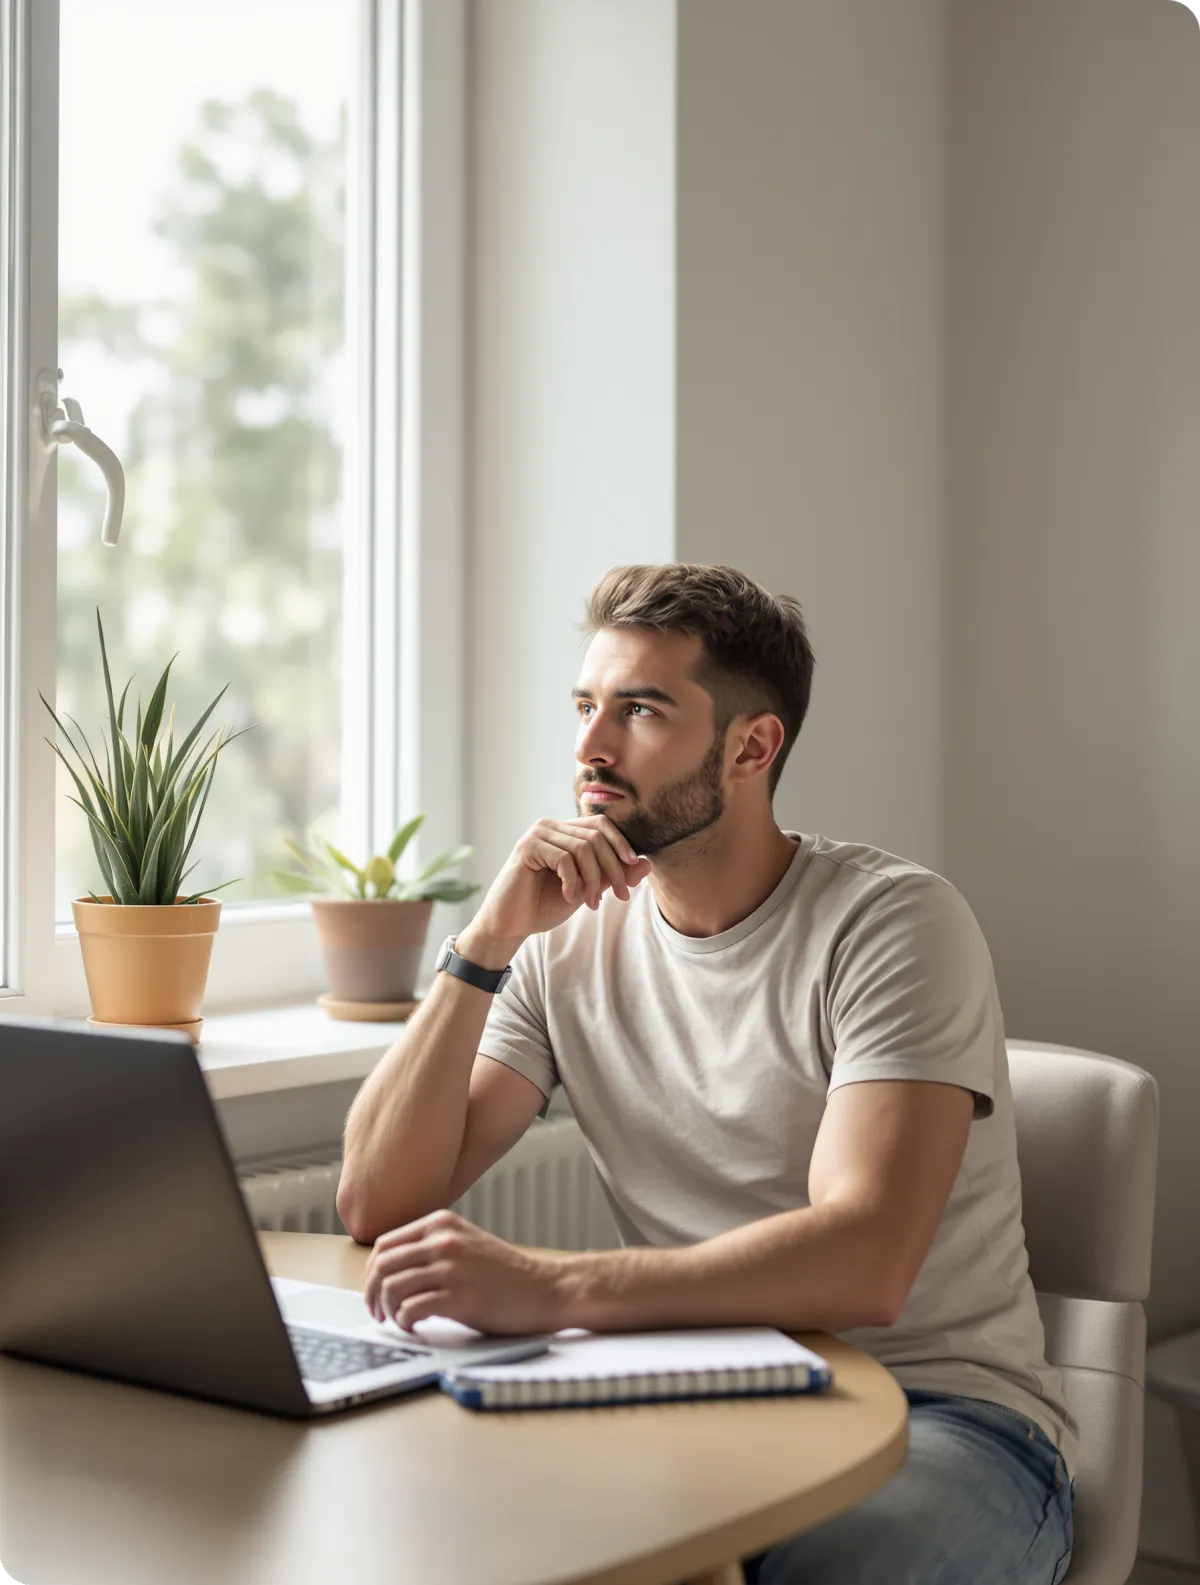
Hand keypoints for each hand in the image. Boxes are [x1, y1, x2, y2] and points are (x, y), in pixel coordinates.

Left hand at [362, 1209, 567, 1334]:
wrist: (547, 1289)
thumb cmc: (506, 1275)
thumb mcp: (465, 1244)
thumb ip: (431, 1248)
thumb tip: (387, 1272)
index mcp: (441, 1224)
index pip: (384, 1244)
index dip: (370, 1273)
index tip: (374, 1292)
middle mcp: (443, 1241)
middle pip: (381, 1266)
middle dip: (371, 1294)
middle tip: (378, 1313)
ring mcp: (451, 1269)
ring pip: (391, 1288)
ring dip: (388, 1311)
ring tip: (400, 1321)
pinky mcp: (460, 1298)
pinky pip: (410, 1310)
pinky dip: (405, 1323)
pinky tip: (416, 1327)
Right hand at [464, 814, 651, 947]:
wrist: (511, 924)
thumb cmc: (544, 905)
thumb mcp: (586, 890)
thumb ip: (611, 876)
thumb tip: (646, 864)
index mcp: (563, 832)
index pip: (600, 824)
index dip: (621, 843)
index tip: (634, 866)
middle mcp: (550, 827)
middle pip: (596, 837)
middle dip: (613, 868)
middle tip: (620, 896)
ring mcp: (537, 834)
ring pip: (583, 848)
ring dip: (593, 880)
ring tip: (591, 904)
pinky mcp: (527, 847)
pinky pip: (564, 858)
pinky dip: (573, 881)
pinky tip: (570, 898)